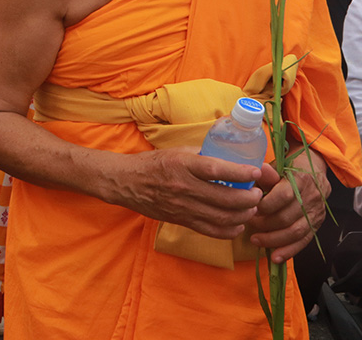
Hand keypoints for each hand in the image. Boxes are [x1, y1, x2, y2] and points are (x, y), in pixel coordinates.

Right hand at [106, 147, 262, 238]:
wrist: (126, 182)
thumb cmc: (152, 163)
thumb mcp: (177, 152)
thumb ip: (202, 155)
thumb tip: (229, 157)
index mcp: (183, 164)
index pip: (217, 170)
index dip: (241, 172)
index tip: (256, 172)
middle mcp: (184, 187)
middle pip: (226, 198)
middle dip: (250, 198)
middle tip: (257, 194)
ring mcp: (183, 207)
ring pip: (223, 217)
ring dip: (244, 215)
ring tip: (250, 208)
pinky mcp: (182, 221)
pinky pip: (212, 231)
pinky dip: (230, 230)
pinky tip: (237, 224)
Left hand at [247, 150, 329, 262]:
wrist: (312, 170)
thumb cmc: (287, 169)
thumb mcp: (276, 166)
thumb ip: (267, 173)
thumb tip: (258, 171)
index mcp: (301, 180)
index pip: (284, 196)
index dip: (265, 205)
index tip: (250, 209)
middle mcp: (312, 198)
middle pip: (288, 217)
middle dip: (265, 224)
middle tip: (248, 223)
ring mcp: (316, 213)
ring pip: (295, 232)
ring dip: (273, 239)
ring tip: (255, 240)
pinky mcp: (316, 224)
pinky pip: (303, 241)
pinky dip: (289, 251)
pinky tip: (275, 257)